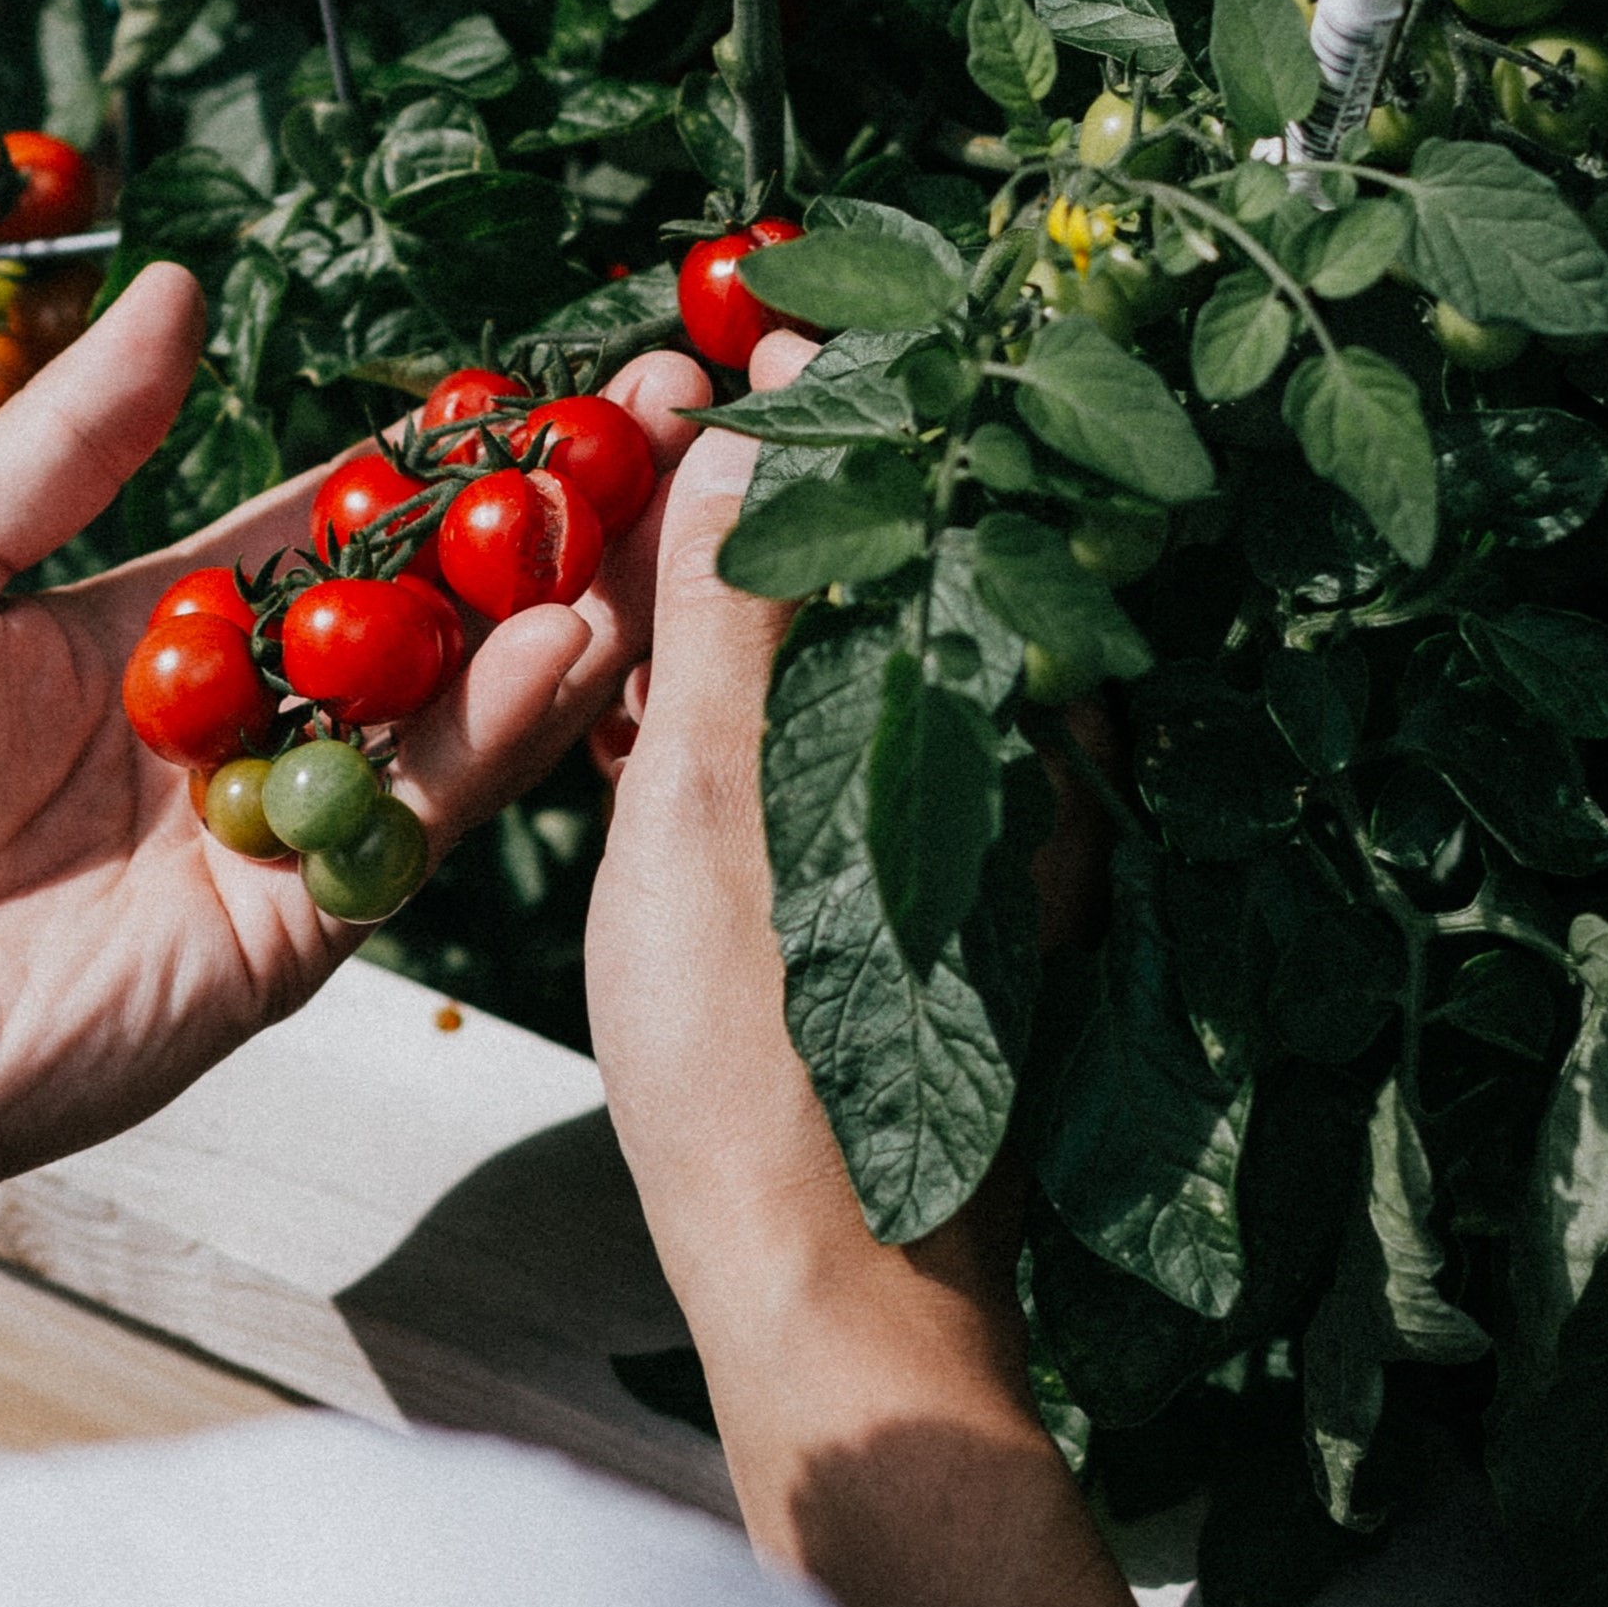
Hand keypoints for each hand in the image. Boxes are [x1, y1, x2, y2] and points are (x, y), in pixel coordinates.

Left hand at [0, 262, 715, 1225]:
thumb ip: (68, 439)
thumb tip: (176, 285)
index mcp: (149, 634)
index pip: (326, 529)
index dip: (428, 461)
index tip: (535, 384)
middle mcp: (235, 728)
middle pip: (418, 613)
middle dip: (532, 523)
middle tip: (649, 425)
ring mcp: (276, 829)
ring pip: (447, 706)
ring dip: (553, 610)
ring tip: (646, 513)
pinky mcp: (297, 926)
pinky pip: (417, 816)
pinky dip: (500, 730)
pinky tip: (571, 638)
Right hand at [581, 323, 1022, 1338]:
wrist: (824, 1294)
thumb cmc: (766, 1065)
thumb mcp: (717, 808)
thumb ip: (729, 612)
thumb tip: (747, 421)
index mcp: (985, 717)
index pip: (923, 487)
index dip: (832, 388)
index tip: (743, 312)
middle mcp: (995, 761)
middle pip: (881, 565)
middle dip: (768, 478)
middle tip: (649, 413)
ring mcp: (950, 834)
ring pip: (839, 660)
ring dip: (733, 594)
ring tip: (612, 537)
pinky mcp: (901, 900)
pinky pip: (817, 751)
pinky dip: (732, 704)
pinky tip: (633, 705)